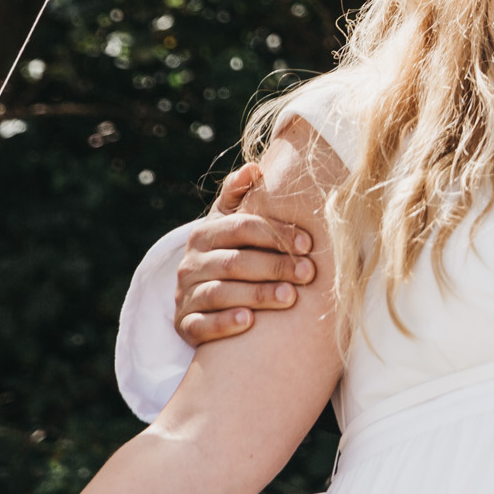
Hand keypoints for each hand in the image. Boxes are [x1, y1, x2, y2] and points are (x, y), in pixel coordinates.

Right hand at [173, 162, 315, 345]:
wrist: (202, 297)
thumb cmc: (231, 252)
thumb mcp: (230, 223)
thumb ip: (239, 195)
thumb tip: (253, 167)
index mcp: (204, 234)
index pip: (241, 228)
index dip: (276, 234)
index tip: (308, 243)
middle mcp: (191, 263)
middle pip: (234, 262)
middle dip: (275, 266)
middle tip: (308, 273)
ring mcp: (186, 295)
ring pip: (220, 293)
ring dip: (257, 294)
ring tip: (290, 297)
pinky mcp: (185, 325)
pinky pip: (202, 325)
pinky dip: (224, 323)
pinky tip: (248, 322)